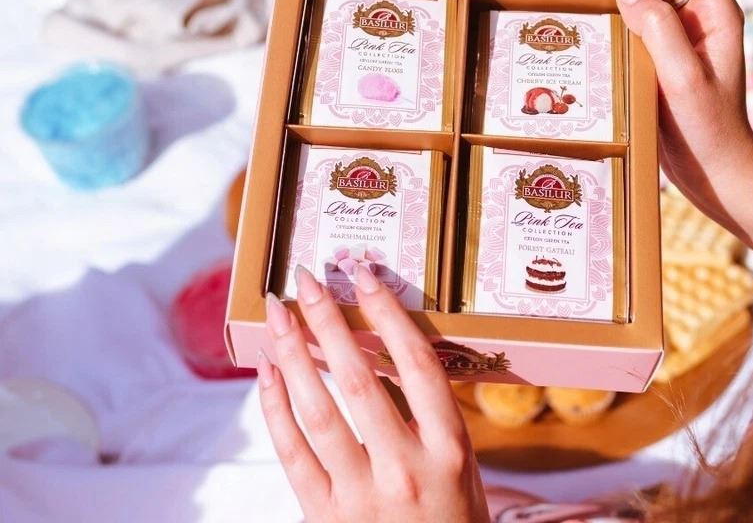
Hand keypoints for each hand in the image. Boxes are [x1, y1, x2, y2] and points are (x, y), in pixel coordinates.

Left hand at [258, 265, 489, 522]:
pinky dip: (275, 407)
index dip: (388, 313)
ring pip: (318, 411)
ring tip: (278, 312)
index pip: (417, 365)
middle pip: (359, 379)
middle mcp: (405, 469)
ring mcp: (360, 497)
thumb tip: (387, 345)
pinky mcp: (323, 518)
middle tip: (306, 278)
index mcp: (449, 450)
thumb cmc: (454, 519)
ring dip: (294, 354)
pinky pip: (292, 454)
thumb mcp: (463, 466)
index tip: (363, 274)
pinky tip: (267, 371)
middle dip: (328, 320)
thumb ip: (430, 413)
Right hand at [606, 0, 752, 226]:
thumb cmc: (710, 131)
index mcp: (718, 14)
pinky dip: (618, 7)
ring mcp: (684, 37)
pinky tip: (594, 9)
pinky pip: (640, 19)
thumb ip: (656, 28)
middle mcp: (702, 18)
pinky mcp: (666, 56)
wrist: (720, 176)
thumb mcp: (683, 79)